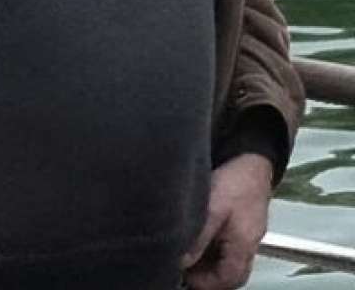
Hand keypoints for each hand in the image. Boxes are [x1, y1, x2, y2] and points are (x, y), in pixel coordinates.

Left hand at [180, 154, 272, 289]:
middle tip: (184, 267)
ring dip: (208, 260)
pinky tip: (198, 236)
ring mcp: (246, 232)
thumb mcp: (212, 208)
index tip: (185, 276)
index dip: (206, 282)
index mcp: (245, 245)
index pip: (229, 278)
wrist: (251, 157)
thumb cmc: (236, 180)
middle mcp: (248, 243)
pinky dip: (212, 245)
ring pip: (228, 258)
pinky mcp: (241, 221)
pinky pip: (227, 243)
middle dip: (207, 275)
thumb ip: (198, 237)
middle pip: (230, 272)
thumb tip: (183, 261)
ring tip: (187, 253)